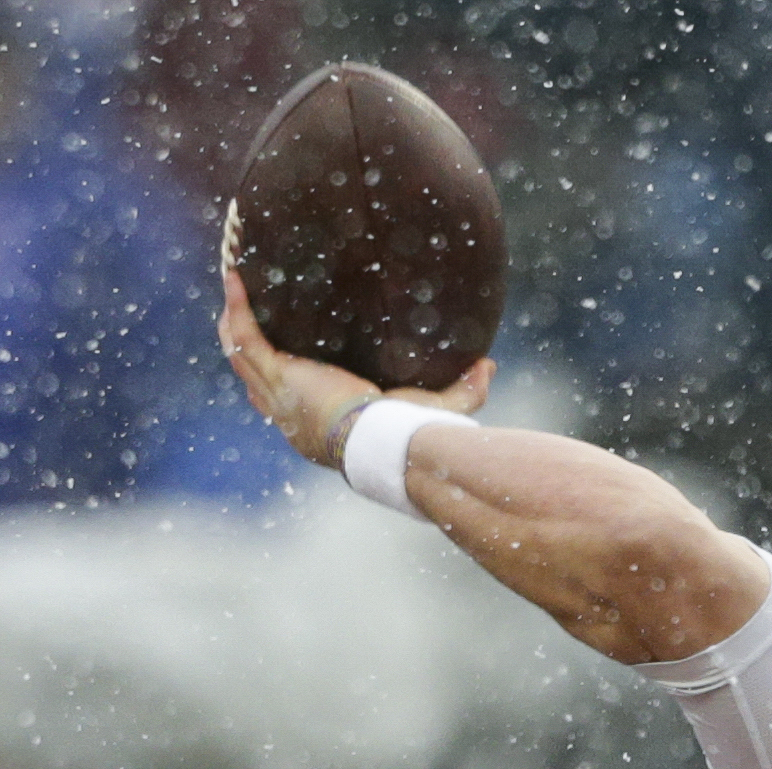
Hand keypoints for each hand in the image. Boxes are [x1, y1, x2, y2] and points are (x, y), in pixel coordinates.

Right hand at [217, 267, 493, 466]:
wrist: (387, 441)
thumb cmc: (408, 434)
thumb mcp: (438, 407)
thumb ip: (465, 389)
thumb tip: (488, 365)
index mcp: (319, 428)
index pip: (290, 404)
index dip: (281, 379)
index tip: (288, 354)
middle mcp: (291, 416)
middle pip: (255, 379)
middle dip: (248, 346)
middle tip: (247, 312)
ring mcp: (280, 397)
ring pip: (242, 357)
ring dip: (235, 322)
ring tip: (236, 286)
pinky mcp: (280, 377)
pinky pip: (246, 338)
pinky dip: (239, 307)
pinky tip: (237, 276)